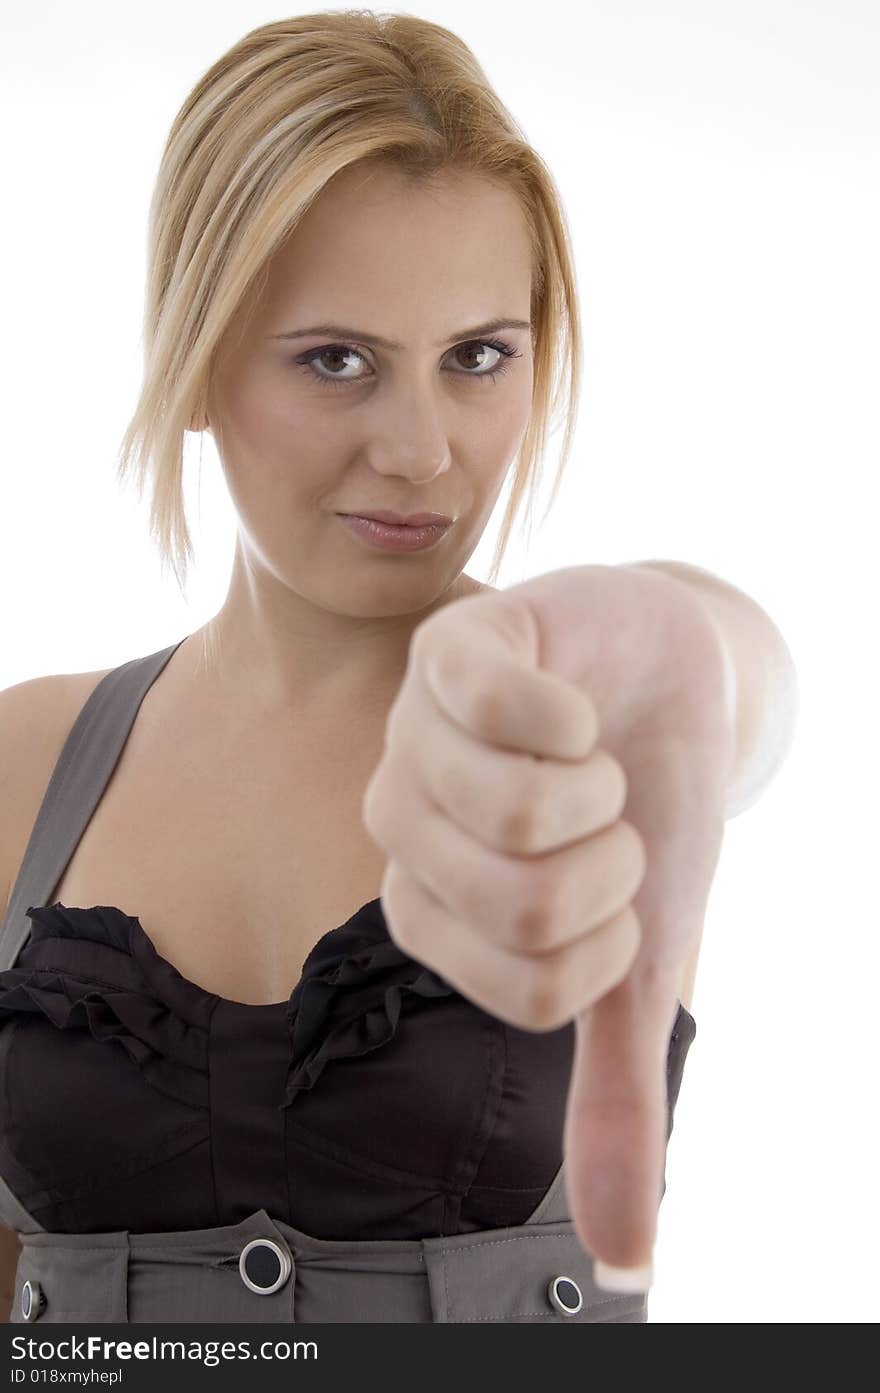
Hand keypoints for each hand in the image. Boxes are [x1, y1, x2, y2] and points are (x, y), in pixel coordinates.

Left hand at [361, 564, 733, 1286]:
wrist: (668, 678)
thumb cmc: (645, 814)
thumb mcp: (641, 955)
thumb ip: (616, 1089)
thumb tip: (622, 1265)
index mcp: (434, 911)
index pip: (527, 989)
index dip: (609, 945)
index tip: (615, 891)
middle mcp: (401, 825)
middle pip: (522, 903)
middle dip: (612, 864)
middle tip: (606, 818)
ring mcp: (414, 731)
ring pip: (511, 809)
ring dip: (599, 789)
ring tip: (590, 757)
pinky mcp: (449, 645)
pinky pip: (494, 699)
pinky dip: (572, 712)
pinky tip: (571, 703)